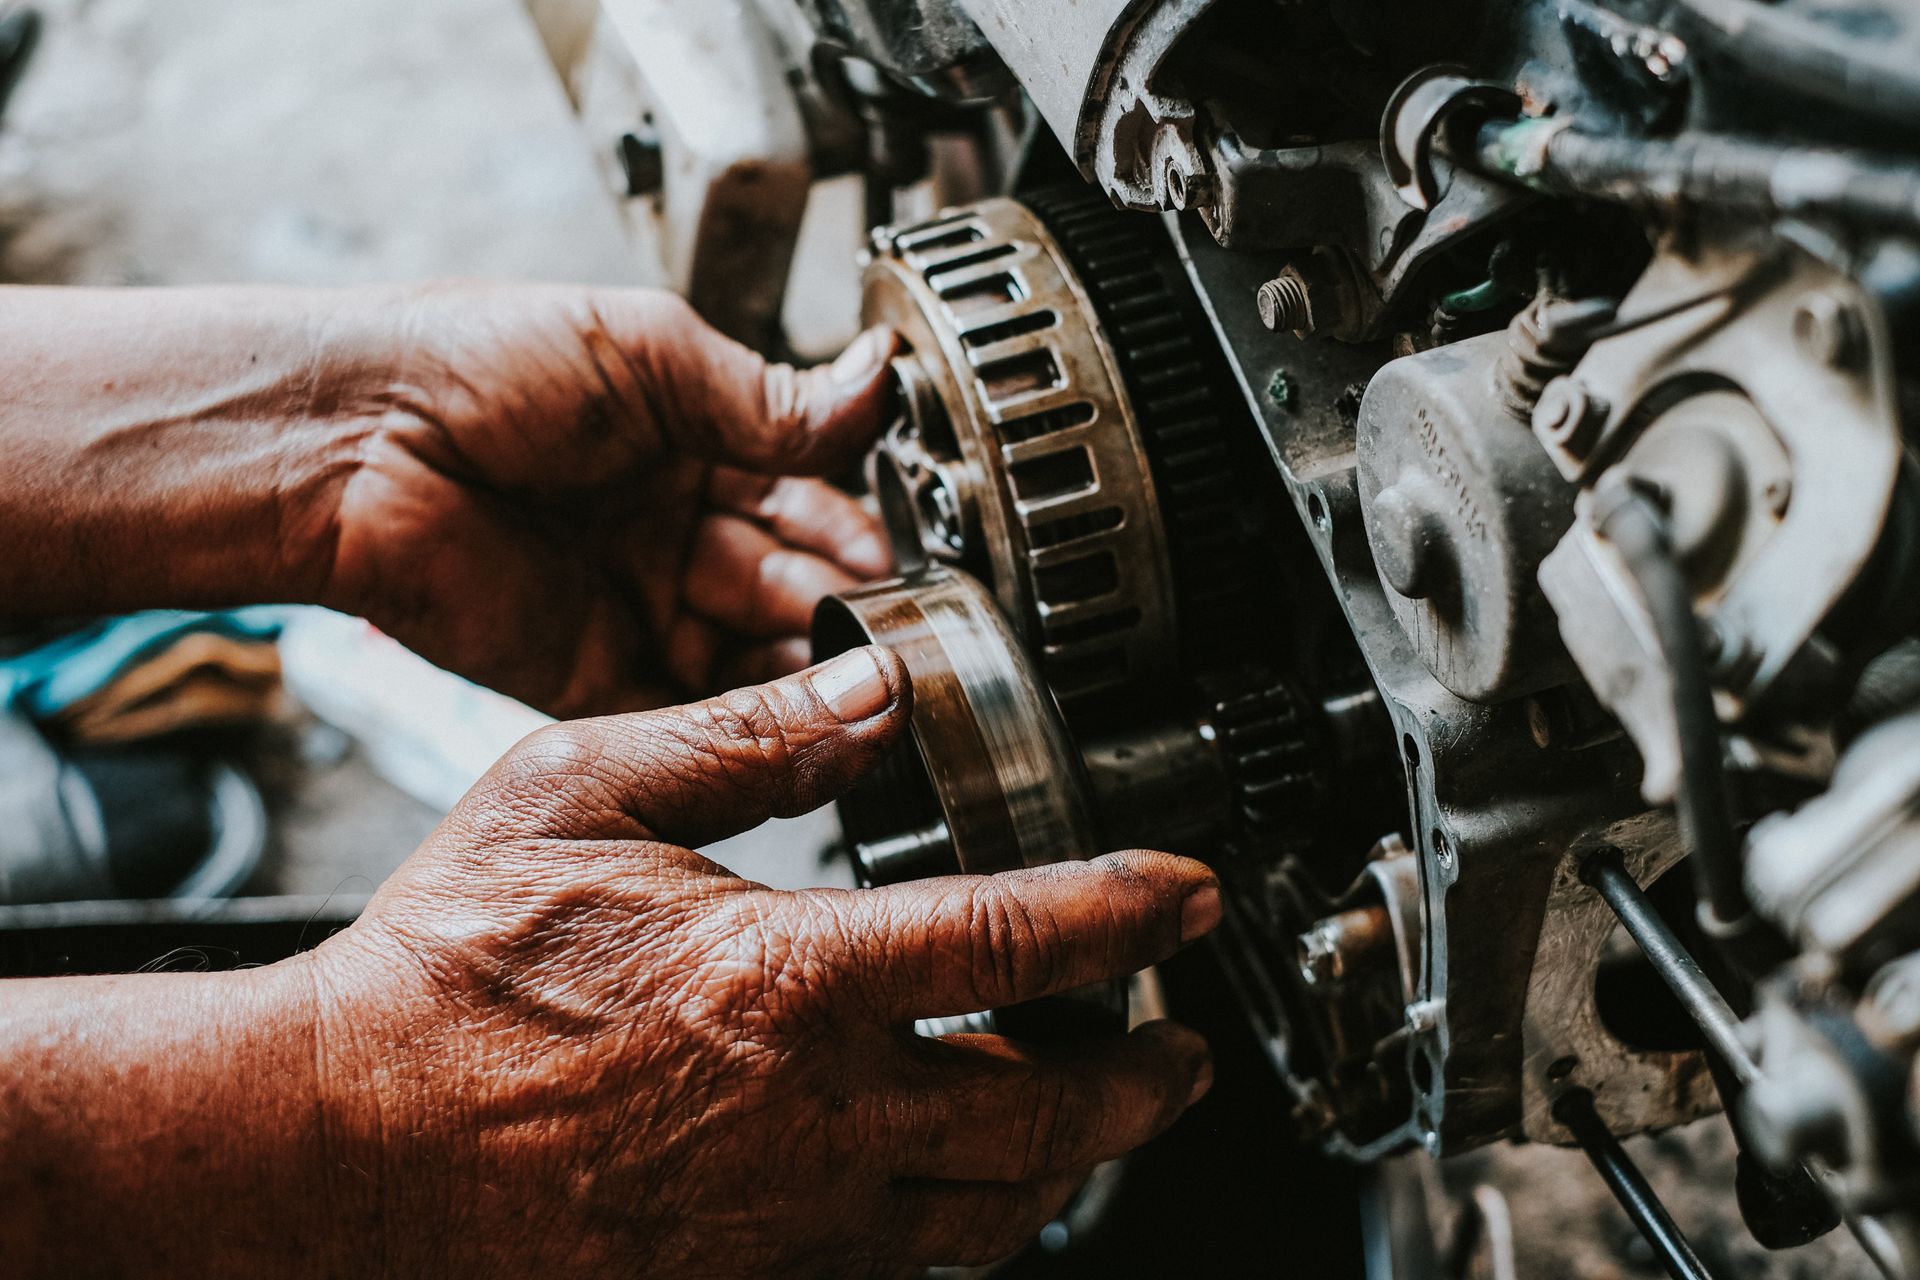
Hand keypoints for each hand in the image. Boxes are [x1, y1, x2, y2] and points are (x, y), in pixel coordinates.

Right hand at [305, 648, 1221, 1276]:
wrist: (338, 1143)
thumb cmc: (444, 971)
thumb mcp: (581, 792)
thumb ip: (743, 736)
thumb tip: (867, 691)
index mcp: (782, 982)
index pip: (1014, 943)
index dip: (1126, 911)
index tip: (1185, 891)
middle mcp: (808, 1120)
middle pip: (1048, 1115)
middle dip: (1144, 1077)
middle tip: (1181, 1042)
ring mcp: (783, 1223)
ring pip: (992, 1212)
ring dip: (1073, 1159)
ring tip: (1104, 1111)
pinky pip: (900, 1269)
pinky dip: (964, 1223)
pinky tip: (964, 1182)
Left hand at [325, 285, 899, 716]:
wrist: (351, 443)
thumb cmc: (475, 363)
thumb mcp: (651, 354)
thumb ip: (771, 399)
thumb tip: (880, 379)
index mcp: (692, 442)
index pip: (806, 499)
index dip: (855, 534)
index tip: (901, 566)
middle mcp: (670, 529)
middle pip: (790, 583)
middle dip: (842, 607)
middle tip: (891, 635)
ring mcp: (635, 603)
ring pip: (753, 653)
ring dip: (808, 668)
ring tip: (860, 682)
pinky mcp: (593, 675)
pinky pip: (688, 709)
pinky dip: (745, 723)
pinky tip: (796, 722)